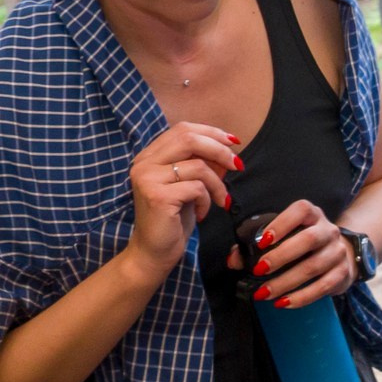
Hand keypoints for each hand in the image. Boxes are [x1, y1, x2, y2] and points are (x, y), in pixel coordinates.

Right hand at [124, 122, 239, 275]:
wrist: (154, 252)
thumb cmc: (173, 219)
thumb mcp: (191, 186)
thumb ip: (204, 165)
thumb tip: (228, 148)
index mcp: (149, 156)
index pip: (182, 129)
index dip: (210, 132)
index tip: (233, 143)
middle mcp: (143, 163)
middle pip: (188, 139)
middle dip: (220, 150)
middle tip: (237, 166)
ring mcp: (148, 178)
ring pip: (198, 166)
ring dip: (217, 184)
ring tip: (220, 200)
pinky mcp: (158, 196)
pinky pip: (197, 188)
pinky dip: (207, 200)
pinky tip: (202, 213)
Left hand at [231, 198, 357, 307]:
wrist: (342, 255)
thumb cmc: (304, 244)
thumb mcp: (284, 237)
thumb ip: (255, 245)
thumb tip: (234, 260)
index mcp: (312, 215)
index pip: (300, 211)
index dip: (281, 224)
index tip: (262, 241)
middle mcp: (328, 230)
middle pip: (308, 240)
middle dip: (281, 256)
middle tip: (259, 271)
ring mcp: (337, 252)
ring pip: (313, 267)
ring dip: (285, 282)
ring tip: (264, 293)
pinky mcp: (342, 273)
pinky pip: (322, 287)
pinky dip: (301, 297)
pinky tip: (283, 302)